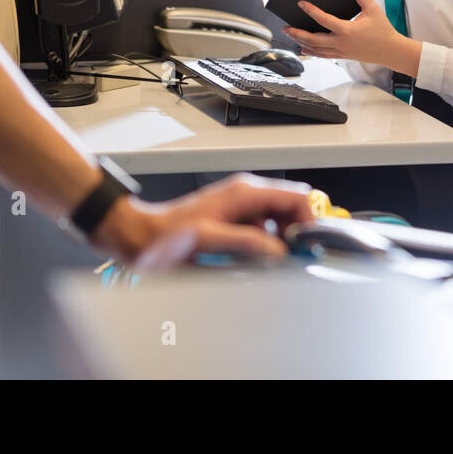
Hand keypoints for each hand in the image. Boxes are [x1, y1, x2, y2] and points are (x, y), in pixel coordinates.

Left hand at [94, 173, 313, 267]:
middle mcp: (246, 194)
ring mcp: (241, 206)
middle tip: (293, 257)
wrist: (142, 236)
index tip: (307, 245)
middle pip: (293, 206)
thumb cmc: (167, 235)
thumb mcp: (208, 240)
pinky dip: (269, 243)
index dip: (310, 220)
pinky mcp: (235, 219)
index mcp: (244, 192)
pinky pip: (265, 228)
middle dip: (298, 232)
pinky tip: (256, 258)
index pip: (297, 196)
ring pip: (281, 218)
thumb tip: (279, 251)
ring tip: (273, 260)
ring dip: (284, 239)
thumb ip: (246, 242)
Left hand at [283, 0, 422, 76]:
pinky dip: (311, 52)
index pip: (324, 19)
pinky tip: (303, 48)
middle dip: (297, 33)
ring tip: (290, 34)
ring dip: (301, 42)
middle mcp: (341, 43)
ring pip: (316, 49)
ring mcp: (341, 51)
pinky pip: (323, 55)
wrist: (391, 51)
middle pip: (313, 39)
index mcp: (347, 30)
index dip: (311, 10)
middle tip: (285, 27)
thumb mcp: (374, 8)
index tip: (301, 3)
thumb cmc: (383, 30)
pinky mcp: (342, 56)